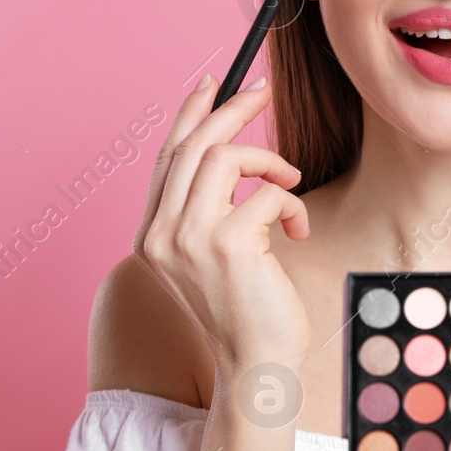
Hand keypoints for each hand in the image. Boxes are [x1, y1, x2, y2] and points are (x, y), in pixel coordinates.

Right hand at [133, 74, 311, 383]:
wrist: (257, 366)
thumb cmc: (246, 312)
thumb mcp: (213, 257)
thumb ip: (208, 211)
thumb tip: (228, 152)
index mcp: (152, 237)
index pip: (166, 158)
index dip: (191, 115)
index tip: (215, 84)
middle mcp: (160, 235)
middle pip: (192, 146)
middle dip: (232, 110)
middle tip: (263, 91)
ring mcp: (189, 239)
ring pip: (224, 158)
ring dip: (269, 161)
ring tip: (291, 183)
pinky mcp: (227, 244)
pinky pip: (267, 192)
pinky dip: (291, 203)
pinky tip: (297, 230)